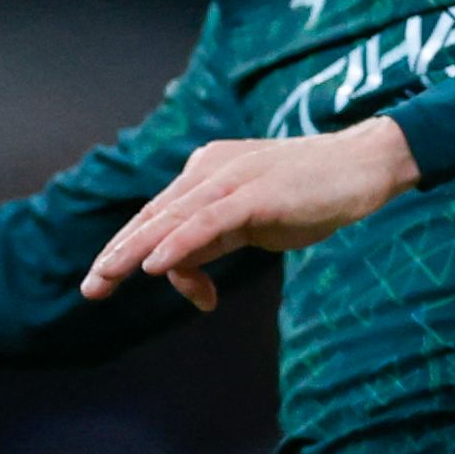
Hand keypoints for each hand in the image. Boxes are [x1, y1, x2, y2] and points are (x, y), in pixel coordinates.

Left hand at [78, 118, 416, 307]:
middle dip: (119, 253)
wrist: (363, 166)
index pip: (158, 215)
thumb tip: (181, 275)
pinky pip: (208, 222)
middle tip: (91, 287)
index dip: (126, 247)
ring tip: (107, 278)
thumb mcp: (251, 223)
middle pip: (154, 216)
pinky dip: (179, 244)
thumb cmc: (311, 194)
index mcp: (207, 172)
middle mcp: (211, 170)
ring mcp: (233, 180)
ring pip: (173, 219)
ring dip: (135, 252)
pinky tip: (155, 265)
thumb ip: (213, 243)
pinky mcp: (256, 194)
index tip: (101, 279)